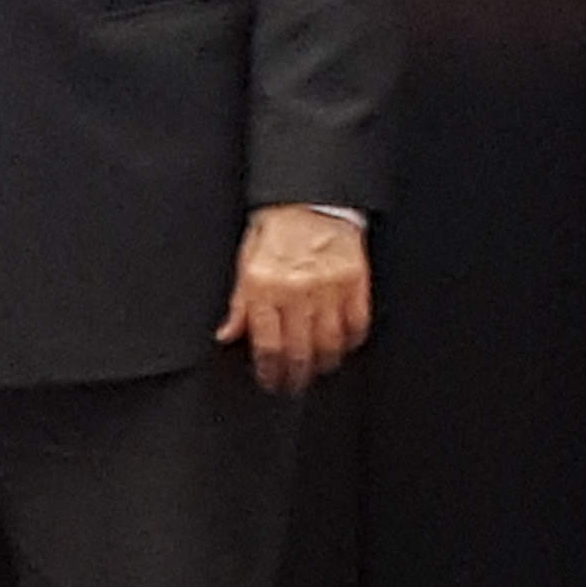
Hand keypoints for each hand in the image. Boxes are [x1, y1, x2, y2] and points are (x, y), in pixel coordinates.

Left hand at [217, 203, 371, 393]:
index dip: (269, 371)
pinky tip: (342, 348)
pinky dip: (350, 341)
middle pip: (299, 351)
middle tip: (292, 386)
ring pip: (330, 343)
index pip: (267, 344)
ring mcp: (330, 289)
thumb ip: (239, 304)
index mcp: (264, 287)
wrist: (311, 200)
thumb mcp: (245, 263)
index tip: (270, 382)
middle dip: (295, 376)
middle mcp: (297, 291)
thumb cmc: (276, 229)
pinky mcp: (356, 283)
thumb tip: (228, 335)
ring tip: (316, 371)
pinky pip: (357, 324)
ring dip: (323, 364)